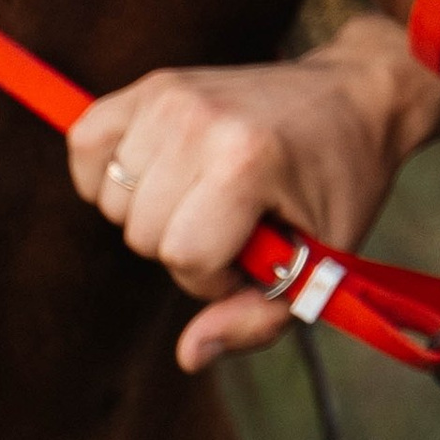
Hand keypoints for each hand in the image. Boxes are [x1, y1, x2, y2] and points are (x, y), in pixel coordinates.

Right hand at [68, 12, 439, 371]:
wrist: (353, 97)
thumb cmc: (338, 186)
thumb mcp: (322, 264)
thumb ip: (256, 320)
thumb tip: (189, 355)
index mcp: (247, 162)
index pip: (185, 256)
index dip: (218, 276)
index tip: (256, 254)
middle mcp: (199, 121)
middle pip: (142, 232)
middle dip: (187, 247)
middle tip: (237, 221)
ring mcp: (170, 96)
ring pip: (111, 199)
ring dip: (151, 212)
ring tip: (206, 194)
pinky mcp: (151, 84)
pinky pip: (86, 144)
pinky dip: (107, 172)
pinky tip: (156, 176)